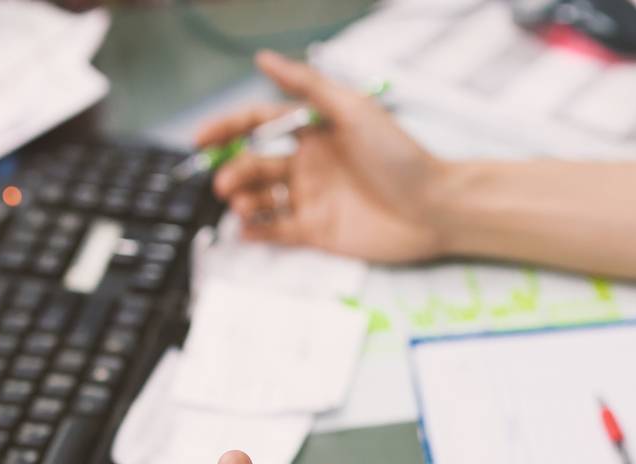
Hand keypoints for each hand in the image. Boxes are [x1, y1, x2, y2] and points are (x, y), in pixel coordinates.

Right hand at [194, 51, 449, 262]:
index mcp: (315, 131)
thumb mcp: (353, 110)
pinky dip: (256, 231)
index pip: (260, 124)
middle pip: (255, 162)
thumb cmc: (400, 156)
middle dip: (235, 170)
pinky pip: (276, 232)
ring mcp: (311, 199)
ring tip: (241, 205)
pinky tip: (244, 229)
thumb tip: (263, 58)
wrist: (433, 207)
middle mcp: (309, 164)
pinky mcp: (317, 233)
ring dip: (243, 200)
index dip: (228, 128)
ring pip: (261, 199)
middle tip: (226, 182)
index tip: (202, 137)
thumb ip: (307, 86)